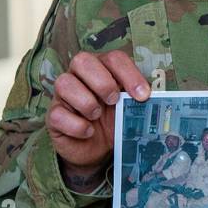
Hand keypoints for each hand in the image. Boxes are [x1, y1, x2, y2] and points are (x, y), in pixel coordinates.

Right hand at [46, 50, 149, 170]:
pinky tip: (89, 132)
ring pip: (64, 83)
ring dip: (86, 101)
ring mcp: (63, 95)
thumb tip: (153, 99)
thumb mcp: (128, 109)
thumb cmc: (114, 121)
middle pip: (82, 60)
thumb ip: (137, 100)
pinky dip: (76, 125)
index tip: (143, 95)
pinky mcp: (53, 116)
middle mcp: (79, 76)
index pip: (113, 58)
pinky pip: (57, 114)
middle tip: (114, 101)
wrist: (96, 150)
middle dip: (102, 81)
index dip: (129, 73)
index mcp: (102, 68)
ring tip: (97, 116)